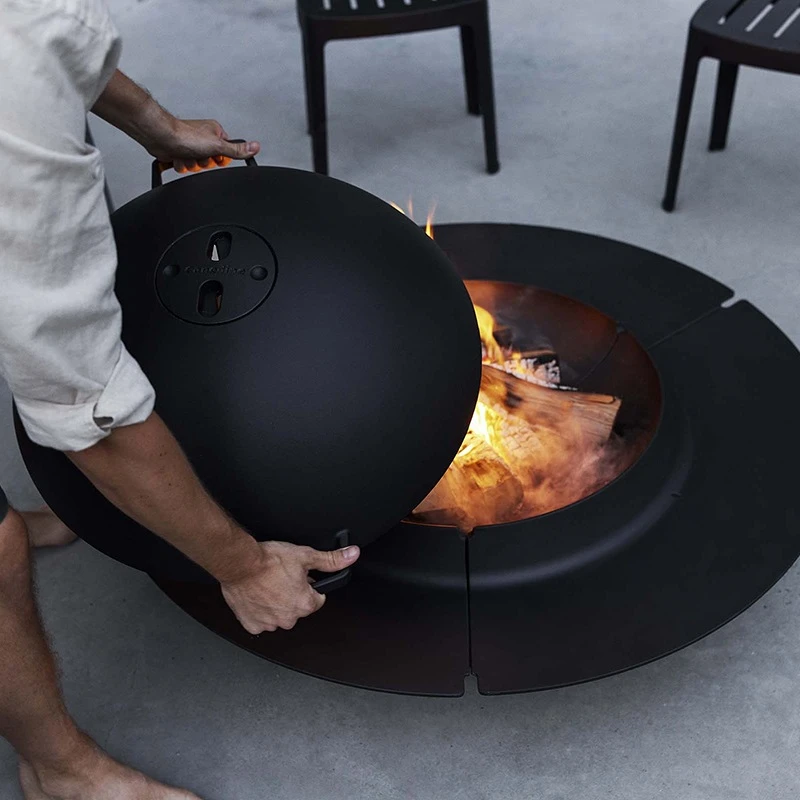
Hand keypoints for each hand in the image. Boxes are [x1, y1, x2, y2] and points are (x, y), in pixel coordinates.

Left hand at [146, 118, 259, 173]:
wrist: (160, 136)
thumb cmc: (185, 135)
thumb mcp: (218, 145)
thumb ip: (237, 149)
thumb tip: (256, 147)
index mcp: (215, 132)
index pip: (226, 153)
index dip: (220, 159)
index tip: (214, 155)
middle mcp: (203, 137)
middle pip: (211, 162)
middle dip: (203, 162)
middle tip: (198, 154)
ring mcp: (190, 145)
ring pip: (196, 166)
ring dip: (190, 164)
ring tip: (186, 153)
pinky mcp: (179, 152)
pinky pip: (185, 167)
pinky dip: (180, 164)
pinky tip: (177, 156)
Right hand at [220, 540, 360, 633]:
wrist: (240, 563)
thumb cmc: (268, 561)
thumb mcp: (305, 555)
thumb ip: (331, 559)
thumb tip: (351, 555)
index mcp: (305, 604)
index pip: (318, 599)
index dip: (310, 586)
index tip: (300, 578)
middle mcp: (289, 618)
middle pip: (298, 608)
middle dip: (292, 595)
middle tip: (282, 579)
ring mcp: (270, 623)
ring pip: (279, 615)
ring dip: (276, 603)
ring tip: (268, 585)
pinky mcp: (252, 625)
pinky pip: (260, 621)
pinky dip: (259, 611)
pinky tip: (257, 596)